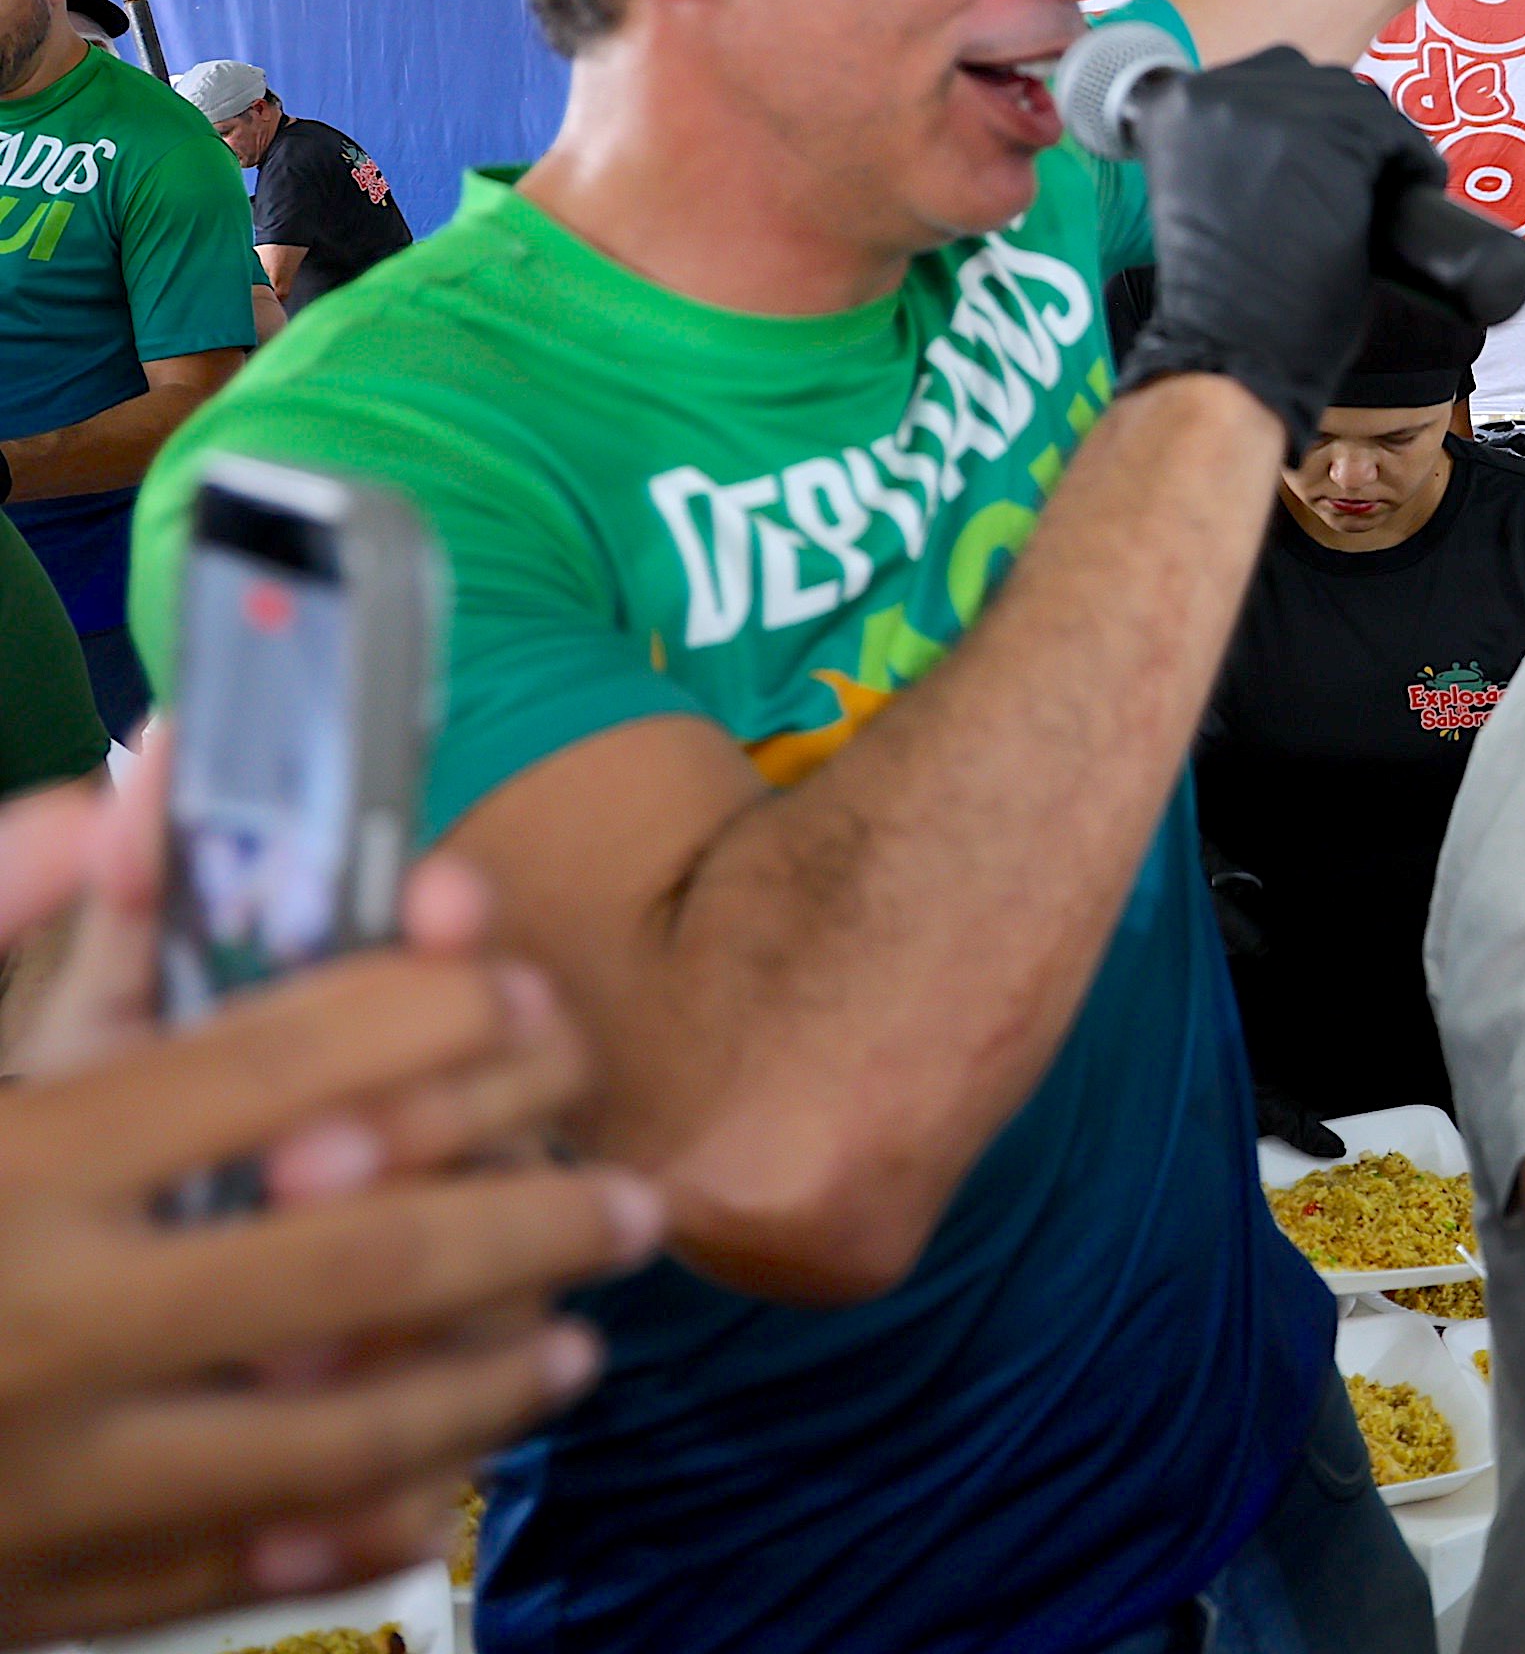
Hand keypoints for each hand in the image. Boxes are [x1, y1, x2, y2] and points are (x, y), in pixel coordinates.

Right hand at [0, 741, 662, 1644]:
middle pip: (357, 1265)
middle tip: (634, 1199)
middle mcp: (36, 1332)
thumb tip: (150, 779)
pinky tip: (437, 1481)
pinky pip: (236, 1575)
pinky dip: (355, 1528)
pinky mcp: (26, 1599)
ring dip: (478, 1388)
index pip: (279, 1070)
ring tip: (573, 1341)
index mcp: (3, 1171)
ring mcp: (41, 1489)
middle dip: (526, 1219)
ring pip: (331, 1444)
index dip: (435, 1020)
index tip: (525, 1000)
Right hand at [1117, 50, 1447, 444]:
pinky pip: (1392, 133)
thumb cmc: (1221, 297)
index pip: (1263, 78)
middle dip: (1344, 126)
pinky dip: (1414, 159)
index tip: (1322, 155)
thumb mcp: (1205, 189)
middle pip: (1312, 81)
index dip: (1304, 117)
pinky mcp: (1329, 139)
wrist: (1230, 350)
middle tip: (1363, 179)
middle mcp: (1216, 92)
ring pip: (1356, 102)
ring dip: (1382, 142)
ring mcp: (1274, 111)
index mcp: (1173, 103)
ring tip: (1391, 187)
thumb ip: (1237, 146)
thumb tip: (1306, 133)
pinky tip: (1420, 184)